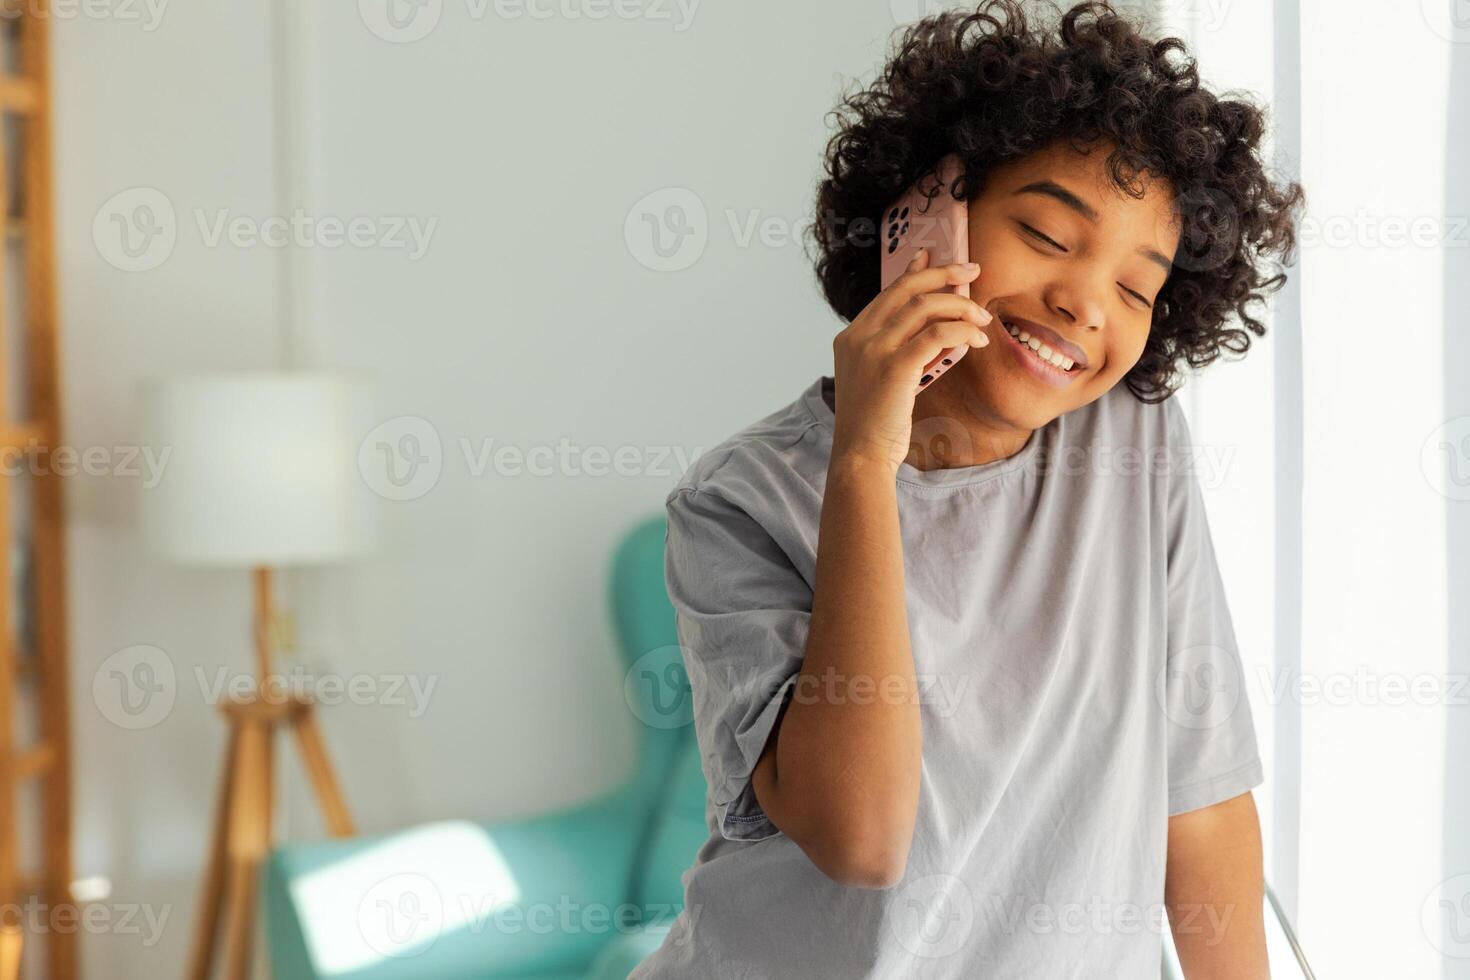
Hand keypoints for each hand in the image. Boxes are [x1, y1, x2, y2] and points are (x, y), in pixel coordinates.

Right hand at [829, 249, 991, 474]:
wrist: (861, 456)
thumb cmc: (876, 424)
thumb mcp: (881, 378)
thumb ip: (899, 351)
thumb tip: (939, 328)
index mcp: (850, 337)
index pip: (888, 292)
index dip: (915, 271)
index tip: (934, 256)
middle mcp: (858, 337)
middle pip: (906, 289)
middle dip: (943, 273)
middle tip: (973, 269)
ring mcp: (873, 350)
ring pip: (924, 307)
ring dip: (960, 305)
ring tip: (982, 315)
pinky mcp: (894, 366)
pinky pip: (937, 334)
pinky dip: (962, 331)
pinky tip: (978, 339)